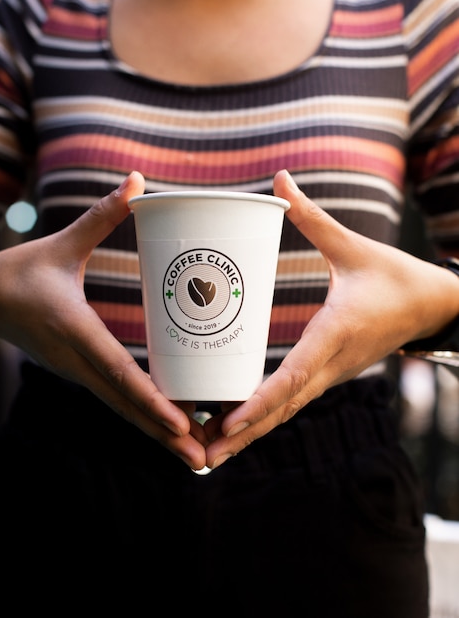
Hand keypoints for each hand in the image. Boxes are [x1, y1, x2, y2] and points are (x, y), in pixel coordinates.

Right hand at [0, 172, 207, 468]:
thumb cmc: (18, 272)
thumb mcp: (59, 244)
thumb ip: (100, 217)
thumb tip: (138, 182)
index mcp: (73, 332)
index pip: (117, 371)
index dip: (150, 399)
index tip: (181, 424)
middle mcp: (77, 361)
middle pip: (127, 405)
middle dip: (166, 434)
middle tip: (205, 459)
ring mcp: (77, 372)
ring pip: (123, 409)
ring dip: (158, 434)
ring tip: (197, 456)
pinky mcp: (79, 372)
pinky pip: (116, 399)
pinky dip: (143, 416)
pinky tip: (170, 427)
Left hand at [203, 170, 458, 468]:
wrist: (432, 306)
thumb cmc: (395, 276)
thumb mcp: (354, 247)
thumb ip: (313, 218)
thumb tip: (278, 180)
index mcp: (336, 333)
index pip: (294, 375)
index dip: (260, 400)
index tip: (227, 422)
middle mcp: (331, 363)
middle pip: (282, 408)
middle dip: (243, 433)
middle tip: (200, 454)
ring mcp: (330, 373)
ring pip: (286, 411)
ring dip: (250, 433)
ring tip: (208, 452)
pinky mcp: (328, 373)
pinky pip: (292, 401)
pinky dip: (264, 417)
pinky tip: (237, 426)